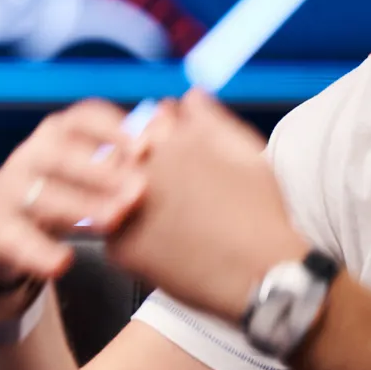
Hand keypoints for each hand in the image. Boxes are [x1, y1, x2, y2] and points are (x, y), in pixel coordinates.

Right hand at [0, 99, 148, 293]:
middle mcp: (29, 158)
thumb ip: (121, 154)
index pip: (82, 119)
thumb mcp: (83, 165)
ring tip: (113, 220)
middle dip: (100, 171)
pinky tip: (63, 262)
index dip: (113, 130)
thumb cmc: (58, 189)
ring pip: (42, 197)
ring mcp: (9, 194)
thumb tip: (172, 134)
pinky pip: (17, 241)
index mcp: (56, 135)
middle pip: (61, 157)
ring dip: (78, 206)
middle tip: (139, 188)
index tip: (147, 146)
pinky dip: (39, 253)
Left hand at [108, 90, 308, 324]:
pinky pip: (111, 231)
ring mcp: (123, 207)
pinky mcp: (117, 244)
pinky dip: (127, 234)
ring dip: (123, 198)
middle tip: (163, 189)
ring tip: (165, 217)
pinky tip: (158, 240)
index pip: (146, 122)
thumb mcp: (246, 152)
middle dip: (133, 166)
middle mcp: (140, 169)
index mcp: (171, 139)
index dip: (157, 137)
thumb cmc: (262, 213)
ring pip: (109, 195)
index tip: (169, 152)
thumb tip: (187, 95)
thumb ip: (210, 119)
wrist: (261, 274)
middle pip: (120, 156)